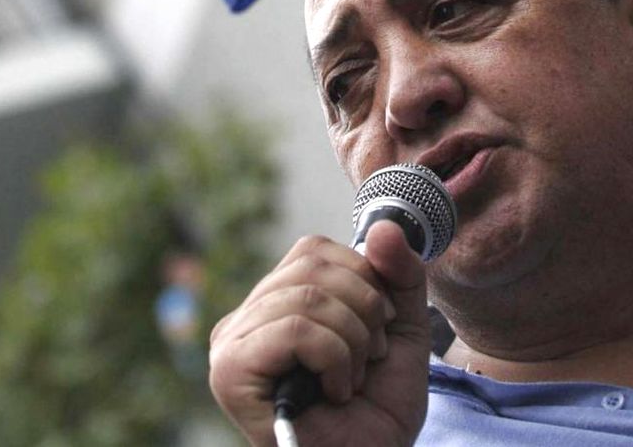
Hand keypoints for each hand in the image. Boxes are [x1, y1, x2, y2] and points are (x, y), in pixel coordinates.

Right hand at [209, 221, 431, 445]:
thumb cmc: (377, 405)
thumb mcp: (401, 328)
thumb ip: (399, 275)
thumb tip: (385, 227)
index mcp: (274, 304)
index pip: (312, 250)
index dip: (361, 277)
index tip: (380, 325)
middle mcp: (243, 319)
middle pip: (311, 268)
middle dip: (363, 308)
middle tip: (371, 355)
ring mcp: (231, 344)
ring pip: (306, 298)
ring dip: (353, 339)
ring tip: (354, 377)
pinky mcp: (231, 371)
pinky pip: (295, 330)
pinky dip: (334, 358)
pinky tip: (336, 391)